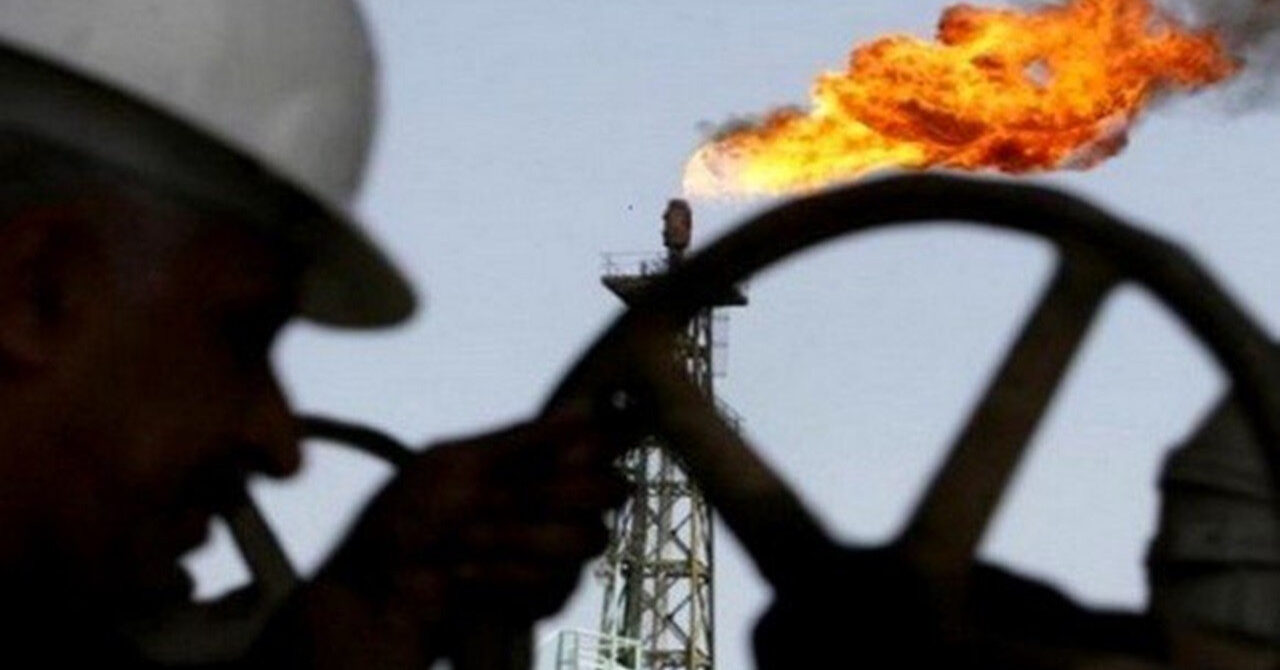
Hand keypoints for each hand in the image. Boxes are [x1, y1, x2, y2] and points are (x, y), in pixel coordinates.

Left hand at [269, 413, 627, 667]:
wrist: (379, 589)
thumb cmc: (406, 517)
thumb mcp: (456, 464)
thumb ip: (526, 440)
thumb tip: (585, 406)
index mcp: (536, 459)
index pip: (601, 443)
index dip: (595, 446)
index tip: (567, 455)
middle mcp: (556, 500)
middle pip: (610, 491)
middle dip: (550, 496)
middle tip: (496, 500)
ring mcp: (555, 549)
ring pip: (586, 540)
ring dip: (518, 540)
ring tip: (466, 541)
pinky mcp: (545, 594)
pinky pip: (559, 585)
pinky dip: (506, 578)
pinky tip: (467, 575)